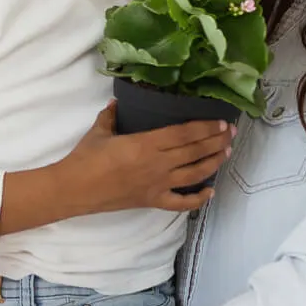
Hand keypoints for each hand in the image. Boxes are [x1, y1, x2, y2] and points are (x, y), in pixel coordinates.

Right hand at [61, 103, 230, 213]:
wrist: (74, 189)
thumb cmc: (85, 158)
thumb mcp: (99, 130)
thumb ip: (112, 115)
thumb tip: (119, 102)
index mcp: (145, 144)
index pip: (183, 134)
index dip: (205, 128)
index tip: (220, 122)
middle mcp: (157, 164)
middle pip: (194, 151)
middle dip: (215, 142)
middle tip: (231, 133)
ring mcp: (157, 184)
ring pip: (194, 174)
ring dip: (213, 163)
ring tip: (226, 153)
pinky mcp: (152, 201)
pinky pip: (181, 202)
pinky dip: (198, 199)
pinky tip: (210, 191)